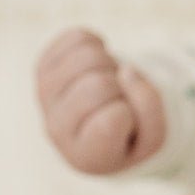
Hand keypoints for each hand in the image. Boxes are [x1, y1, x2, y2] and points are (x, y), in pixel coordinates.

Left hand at [36, 27, 165, 174]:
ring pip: (87, 57)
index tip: (126, 122)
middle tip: (119, 98)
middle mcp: (56, 130)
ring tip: (110, 82)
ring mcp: (45, 97)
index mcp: (86, 156)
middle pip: (98, 85)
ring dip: (110, 63)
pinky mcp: (42, 68)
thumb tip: (126, 69)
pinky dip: (98, 45)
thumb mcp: (152, 135)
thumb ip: (149, 107)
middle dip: (120, 85)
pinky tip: (97, 68)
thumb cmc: (129, 136)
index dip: (130, 112)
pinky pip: (77, 38)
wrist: (99, 128)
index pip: (112, 119)